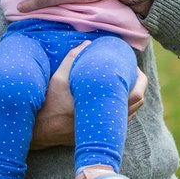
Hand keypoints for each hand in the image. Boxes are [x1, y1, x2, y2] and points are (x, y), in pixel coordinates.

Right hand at [30, 41, 147, 149]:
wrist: (39, 131)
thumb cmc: (49, 103)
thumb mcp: (58, 78)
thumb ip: (73, 59)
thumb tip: (87, 44)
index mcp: (101, 105)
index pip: (134, 95)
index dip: (140, 80)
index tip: (135, 68)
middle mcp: (106, 120)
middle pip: (137, 104)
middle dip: (140, 87)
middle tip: (135, 73)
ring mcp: (102, 130)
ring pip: (130, 114)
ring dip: (132, 98)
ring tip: (127, 83)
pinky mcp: (97, 134)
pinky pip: (119, 122)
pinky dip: (123, 109)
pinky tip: (114, 98)